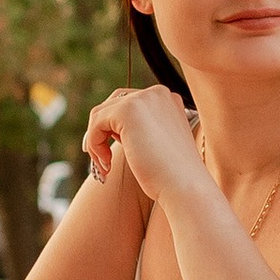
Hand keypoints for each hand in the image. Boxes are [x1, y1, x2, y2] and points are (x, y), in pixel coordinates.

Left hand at [83, 84, 203, 204]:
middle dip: (101, 132)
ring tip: (104, 167)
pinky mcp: (128, 110)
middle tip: (101, 159)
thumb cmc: (171, 175)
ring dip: (96, 142)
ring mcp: (143, 99)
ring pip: (101, 114)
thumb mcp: (156, 144)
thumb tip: (106, 129)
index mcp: (167, 99)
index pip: (128, 103)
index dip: (114, 129)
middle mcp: (157, 93)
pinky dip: (94, 145)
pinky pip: (96, 123)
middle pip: (112, 104)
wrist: (184, 186)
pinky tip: (107, 165)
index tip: (109, 154)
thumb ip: (139, 129)